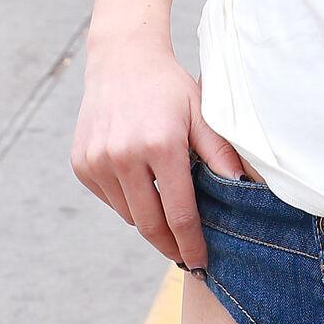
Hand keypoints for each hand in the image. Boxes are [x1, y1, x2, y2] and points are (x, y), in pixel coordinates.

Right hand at [69, 35, 249, 271]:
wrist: (122, 60)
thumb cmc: (168, 88)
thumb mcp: (201, 111)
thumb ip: (219, 151)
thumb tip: (242, 188)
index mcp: (159, 145)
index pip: (178, 212)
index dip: (190, 243)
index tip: (200, 263)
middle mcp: (123, 156)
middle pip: (149, 223)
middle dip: (170, 246)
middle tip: (186, 258)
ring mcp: (97, 161)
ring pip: (129, 215)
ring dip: (149, 221)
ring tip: (167, 213)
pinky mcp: (81, 164)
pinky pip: (110, 199)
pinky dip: (128, 201)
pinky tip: (141, 184)